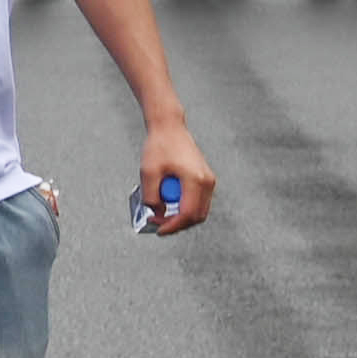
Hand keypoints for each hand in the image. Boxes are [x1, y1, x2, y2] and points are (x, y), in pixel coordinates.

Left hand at [132, 116, 217, 232]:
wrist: (170, 127)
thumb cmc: (160, 144)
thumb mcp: (148, 172)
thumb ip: (152, 196)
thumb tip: (157, 213)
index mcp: (195, 180)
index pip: (187, 214)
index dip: (172, 226)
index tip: (159, 230)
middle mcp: (207, 182)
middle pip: (197, 216)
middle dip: (177, 224)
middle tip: (158, 222)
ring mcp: (208, 180)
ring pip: (199, 211)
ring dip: (181, 216)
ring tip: (161, 211)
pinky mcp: (205, 179)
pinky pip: (198, 201)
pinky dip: (185, 206)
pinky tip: (169, 202)